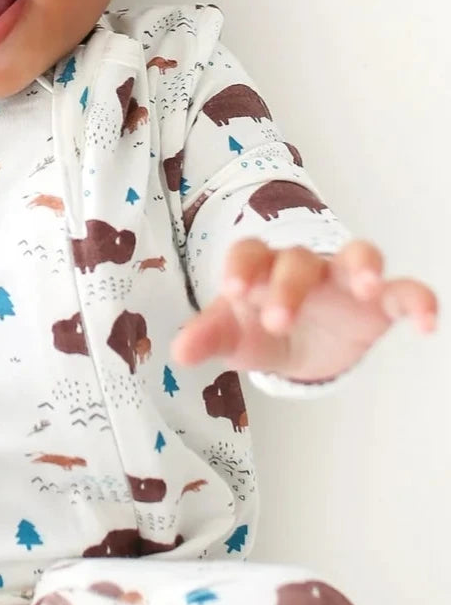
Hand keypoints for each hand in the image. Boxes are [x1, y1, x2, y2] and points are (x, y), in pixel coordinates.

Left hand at [170, 238, 439, 381]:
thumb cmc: (260, 326)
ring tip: (365, 286)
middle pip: (298, 259)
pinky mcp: (379, 302)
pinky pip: (404, 290)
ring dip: (362, 264)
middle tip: (277, 320)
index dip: (242, 267)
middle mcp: (305, 266)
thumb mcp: (235, 336)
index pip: (249, 252)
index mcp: (262, 269)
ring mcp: (344, 280)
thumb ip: (210, 337)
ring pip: (357, 254)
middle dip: (288, 285)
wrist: (299, 343)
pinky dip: (418, 299)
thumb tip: (179, 352)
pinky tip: (425, 324)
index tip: (232, 292)